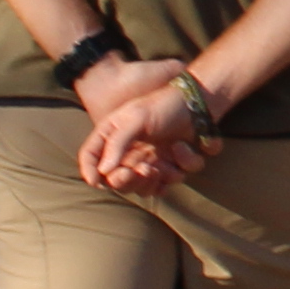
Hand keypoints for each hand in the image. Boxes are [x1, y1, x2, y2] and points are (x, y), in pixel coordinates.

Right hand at [78, 60, 203, 191]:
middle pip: (118, 181)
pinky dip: (181, 165)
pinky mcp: (173, 165)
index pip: (91, 156)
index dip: (90, 172)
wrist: (199, 100)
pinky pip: (174, 180)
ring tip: (163, 162)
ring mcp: (152, 160)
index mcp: (114, 136)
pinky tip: (184, 147)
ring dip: (156, 179)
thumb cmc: (164, 104)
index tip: (98, 182)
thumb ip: (118, 143)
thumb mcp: (136, 118)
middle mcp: (130, 151)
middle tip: (141, 169)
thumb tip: (104, 172)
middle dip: (129, 180)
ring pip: (146, 188)